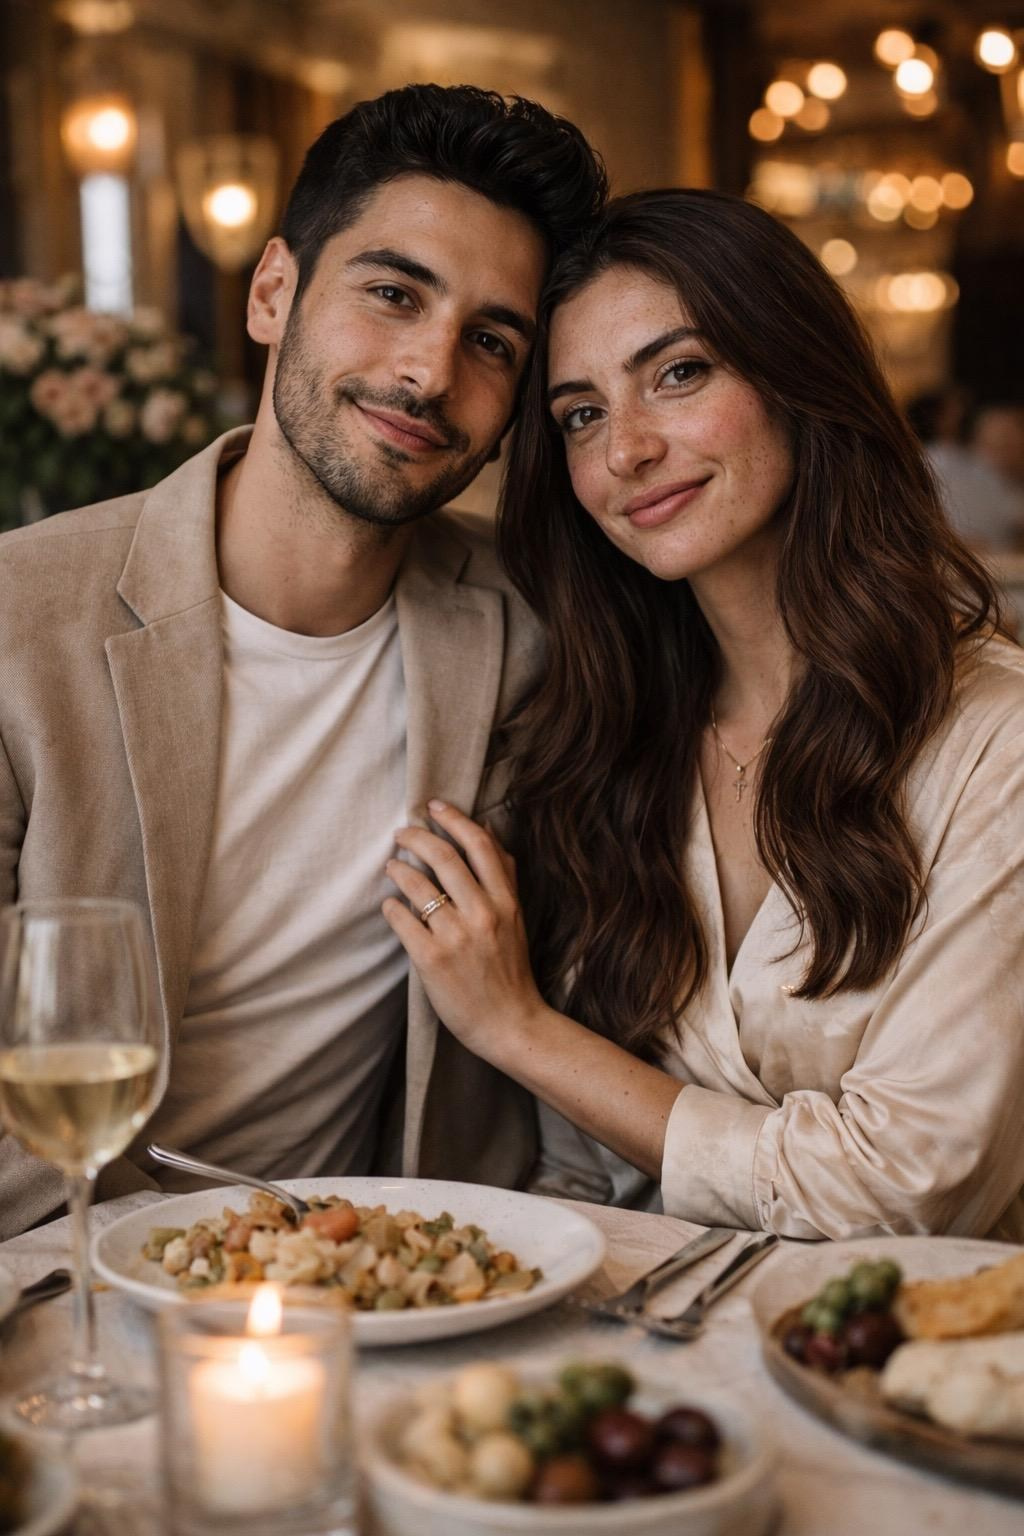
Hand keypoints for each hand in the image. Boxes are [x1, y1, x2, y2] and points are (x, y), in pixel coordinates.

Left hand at [382, 800, 544, 1058]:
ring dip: (399, 869)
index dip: (454, 819)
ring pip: (418, 885)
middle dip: (417, 836)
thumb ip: (504, 878)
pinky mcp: (432, 960)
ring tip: (391, 866)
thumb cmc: (510, 971)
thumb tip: (489, 833)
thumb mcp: (517, 919)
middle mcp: (483, 914)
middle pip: (444, 857)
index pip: (480, 845)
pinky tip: (390, 906)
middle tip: (402, 833)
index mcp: (506, 901)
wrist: (511, 1024)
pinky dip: (392, 907)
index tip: (434, 806)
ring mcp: (457, 936)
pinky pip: (402, 920)